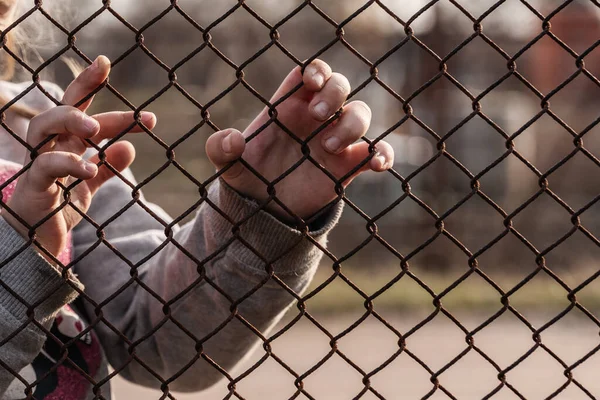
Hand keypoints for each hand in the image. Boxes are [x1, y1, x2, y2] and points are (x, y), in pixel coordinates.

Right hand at [2, 56, 156, 259]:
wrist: (34, 245)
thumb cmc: (57, 209)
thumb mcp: (88, 186)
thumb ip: (106, 167)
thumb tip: (129, 148)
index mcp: (66, 143)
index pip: (83, 110)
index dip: (100, 95)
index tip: (127, 87)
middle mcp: (51, 147)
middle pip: (63, 107)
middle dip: (82, 86)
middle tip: (104, 71)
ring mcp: (38, 164)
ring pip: (44, 126)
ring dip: (69, 120)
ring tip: (95, 128)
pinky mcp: (32, 187)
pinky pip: (44, 166)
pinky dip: (67, 164)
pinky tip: (88, 169)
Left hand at [206, 59, 393, 221]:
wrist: (266, 209)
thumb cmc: (250, 176)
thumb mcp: (228, 165)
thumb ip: (221, 149)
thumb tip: (232, 139)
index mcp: (289, 106)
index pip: (310, 74)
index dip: (316, 71)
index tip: (312, 84)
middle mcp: (316, 118)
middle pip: (340, 85)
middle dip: (335, 92)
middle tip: (319, 115)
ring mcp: (335, 140)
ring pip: (360, 114)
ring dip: (352, 124)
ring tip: (329, 147)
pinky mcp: (348, 165)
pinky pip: (376, 151)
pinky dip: (383, 153)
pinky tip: (377, 163)